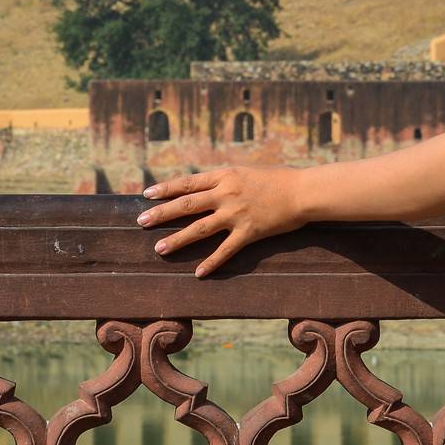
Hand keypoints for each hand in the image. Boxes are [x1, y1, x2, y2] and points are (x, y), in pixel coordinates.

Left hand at [137, 167, 309, 277]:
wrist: (303, 191)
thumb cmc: (279, 179)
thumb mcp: (247, 171)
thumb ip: (226, 179)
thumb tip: (207, 186)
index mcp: (225, 175)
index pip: (188, 182)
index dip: (166, 189)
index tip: (147, 195)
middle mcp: (226, 193)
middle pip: (186, 204)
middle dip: (161, 214)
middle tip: (141, 221)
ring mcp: (236, 214)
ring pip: (199, 228)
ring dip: (177, 239)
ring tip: (159, 249)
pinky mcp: (249, 232)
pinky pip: (225, 250)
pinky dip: (211, 262)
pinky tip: (198, 272)